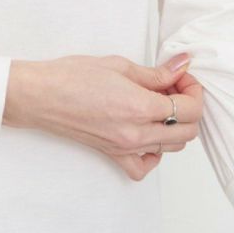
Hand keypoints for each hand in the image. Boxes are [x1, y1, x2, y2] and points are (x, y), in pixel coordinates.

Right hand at [3, 53, 202, 179]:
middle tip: (174, 87)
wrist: (40, 95)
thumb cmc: (71, 76)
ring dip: (175, 127)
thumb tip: (181, 66)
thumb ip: (156, 73)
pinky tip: (148, 136)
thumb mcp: (119, 65)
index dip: (193, 89)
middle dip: (189, 106)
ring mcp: (125, 148)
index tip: (182, 76)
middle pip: (187, 131)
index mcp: (140, 108)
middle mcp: (136, 134)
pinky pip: (144, 167)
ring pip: (173, 148)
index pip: (190, 108)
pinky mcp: (112, 154)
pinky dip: (154, 155)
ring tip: (160, 106)